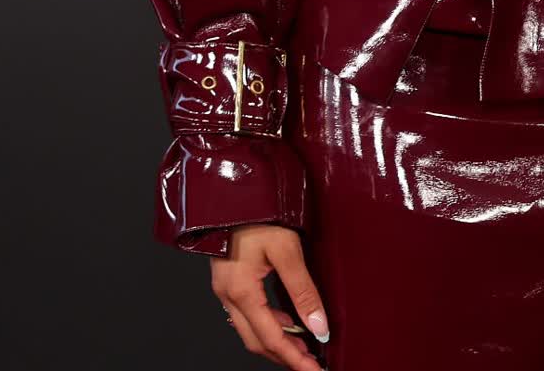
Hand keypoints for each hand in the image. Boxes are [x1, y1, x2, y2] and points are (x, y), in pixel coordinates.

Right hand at [211, 224, 330, 368]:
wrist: (231, 189)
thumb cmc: (256, 212)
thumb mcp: (286, 249)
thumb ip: (303, 290)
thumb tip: (319, 325)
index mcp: (241, 291)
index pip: (271, 340)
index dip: (295, 359)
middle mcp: (228, 296)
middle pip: (257, 342)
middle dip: (285, 356)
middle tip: (311, 363)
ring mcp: (224, 289)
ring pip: (250, 330)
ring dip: (276, 341)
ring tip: (303, 345)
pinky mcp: (227, 280)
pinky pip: (246, 314)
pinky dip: (267, 324)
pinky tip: (285, 320)